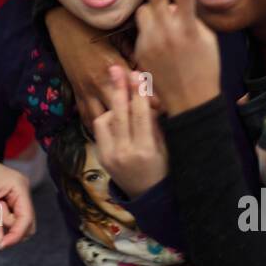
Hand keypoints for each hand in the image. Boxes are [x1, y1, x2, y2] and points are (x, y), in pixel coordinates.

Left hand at [0, 162, 35, 249]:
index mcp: (20, 187)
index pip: (26, 218)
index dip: (16, 234)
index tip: (0, 245)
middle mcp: (22, 192)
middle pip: (27, 223)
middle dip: (11, 230)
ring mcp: (18, 197)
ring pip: (18, 223)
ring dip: (4, 224)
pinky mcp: (11, 202)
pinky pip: (11, 219)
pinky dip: (1, 221)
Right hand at [43, 7, 147, 123]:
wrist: (65, 28)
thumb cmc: (94, 30)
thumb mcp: (117, 40)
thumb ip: (133, 56)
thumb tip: (151, 72)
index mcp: (113, 67)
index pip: (137, 91)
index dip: (153, 102)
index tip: (165, 110)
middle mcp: (100, 82)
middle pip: (121, 110)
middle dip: (135, 119)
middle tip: (150, 126)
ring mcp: (86, 90)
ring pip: (102, 120)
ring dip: (115, 126)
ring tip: (129, 133)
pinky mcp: (77, 94)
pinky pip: (87, 117)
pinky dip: (98, 126)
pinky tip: (109, 130)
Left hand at [91, 65, 168, 198]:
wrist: (148, 196)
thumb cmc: (164, 168)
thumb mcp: (166, 146)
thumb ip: (155, 123)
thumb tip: (146, 96)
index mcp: (145, 150)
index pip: (140, 115)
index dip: (138, 93)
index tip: (137, 75)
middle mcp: (124, 153)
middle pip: (119, 114)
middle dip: (118, 89)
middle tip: (116, 69)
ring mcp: (109, 156)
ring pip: (105, 120)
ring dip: (113, 106)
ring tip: (122, 97)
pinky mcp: (100, 156)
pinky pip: (100, 129)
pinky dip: (108, 118)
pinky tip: (117, 114)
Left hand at [132, 0, 221, 115]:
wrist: (190, 101)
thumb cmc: (204, 67)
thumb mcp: (207, 39)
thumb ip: (191, 18)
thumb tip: (178, 3)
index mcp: (188, 27)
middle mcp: (167, 31)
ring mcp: (151, 41)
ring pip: (144, 12)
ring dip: (152, 12)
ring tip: (166, 30)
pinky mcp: (140, 50)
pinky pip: (142, 30)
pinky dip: (150, 31)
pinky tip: (162, 48)